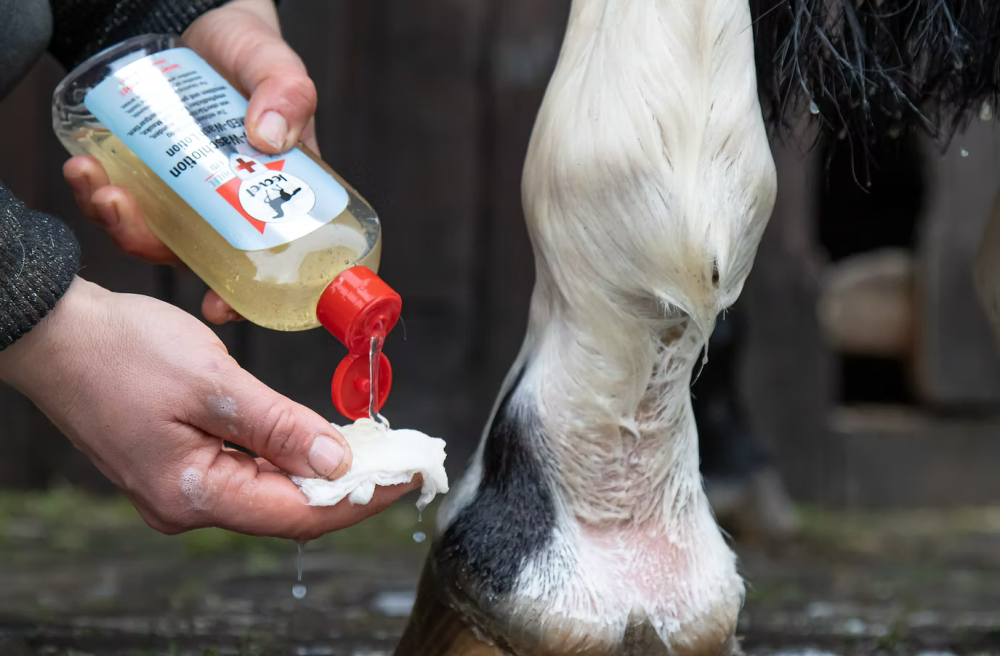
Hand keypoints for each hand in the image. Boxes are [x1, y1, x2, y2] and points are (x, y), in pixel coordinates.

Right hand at [0, 278, 417, 539]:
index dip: (361, 498)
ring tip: (372, 451)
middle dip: (348, 487)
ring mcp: (178, 489)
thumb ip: (280, 427)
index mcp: (192, 494)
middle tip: (400, 461)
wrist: (53, 332)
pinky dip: (286, 458)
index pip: (299, 515)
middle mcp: (185, 505)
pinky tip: (315, 440)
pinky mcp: (176, 465)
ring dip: (319, 472)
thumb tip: (338, 463)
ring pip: (268, 491)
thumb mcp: (214, 384)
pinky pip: (245, 472)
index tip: (408, 477)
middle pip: (286, 509)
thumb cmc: (123, 349)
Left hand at [62, 0, 318, 324]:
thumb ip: (288, 94)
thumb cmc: (252, 52)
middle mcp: (228, 203)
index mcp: (273, 197)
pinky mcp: (150, 168)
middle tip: (124, 215)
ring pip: (153, 229)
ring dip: (117, 220)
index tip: (218, 307)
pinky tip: (85, 169)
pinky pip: (125, 196)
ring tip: (95, 184)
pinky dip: (99, 191)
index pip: (265, 260)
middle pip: (193, 252)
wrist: (203, 21)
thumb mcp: (280, 69)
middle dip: (152, 248)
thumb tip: (268, 138)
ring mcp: (185, 189)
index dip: (240, 292)